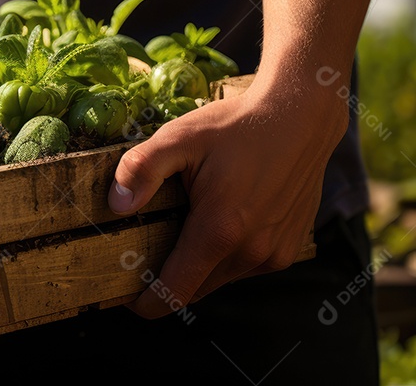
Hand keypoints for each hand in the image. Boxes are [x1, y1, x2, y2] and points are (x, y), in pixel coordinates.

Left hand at [107, 77, 348, 317]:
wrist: (300, 117)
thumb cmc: (237, 126)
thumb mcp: (179, 137)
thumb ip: (143, 169)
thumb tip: (117, 205)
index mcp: (220, 230)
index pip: (174, 293)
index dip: (145, 302)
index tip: (124, 294)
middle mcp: (251, 252)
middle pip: (195, 289)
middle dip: (166, 279)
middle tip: (143, 249)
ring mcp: (274, 254)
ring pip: (220, 279)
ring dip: (197, 264)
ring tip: (181, 225)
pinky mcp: (289, 249)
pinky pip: (245, 267)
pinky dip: (225, 255)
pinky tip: (218, 219)